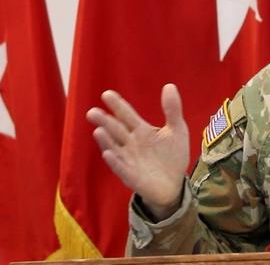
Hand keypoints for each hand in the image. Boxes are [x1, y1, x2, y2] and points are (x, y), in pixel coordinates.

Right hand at [86, 84, 189, 219]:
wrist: (175, 184)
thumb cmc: (172, 156)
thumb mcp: (177, 130)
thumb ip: (172, 110)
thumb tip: (169, 85)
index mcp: (141, 131)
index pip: (126, 115)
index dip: (117, 105)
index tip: (107, 94)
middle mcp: (131, 143)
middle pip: (115, 129)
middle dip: (104, 121)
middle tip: (92, 112)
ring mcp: (129, 159)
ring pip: (114, 147)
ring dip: (106, 140)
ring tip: (98, 130)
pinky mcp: (131, 176)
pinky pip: (121, 167)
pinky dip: (115, 161)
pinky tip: (108, 153)